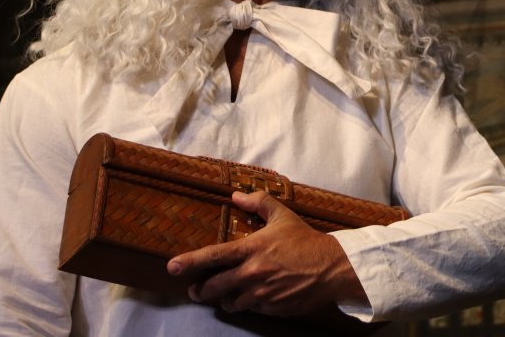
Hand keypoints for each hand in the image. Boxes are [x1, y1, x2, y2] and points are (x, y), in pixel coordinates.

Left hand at [166, 190, 366, 315]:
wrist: (332, 268)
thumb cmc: (306, 240)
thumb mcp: (282, 216)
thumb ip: (258, 202)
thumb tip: (236, 195)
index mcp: (250, 250)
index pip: (212, 256)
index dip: (189, 262)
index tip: (172, 267)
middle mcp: (252, 274)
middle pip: (214, 287)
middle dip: (201, 290)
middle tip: (196, 290)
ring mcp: (261, 295)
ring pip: (230, 303)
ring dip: (226, 299)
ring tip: (228, 294)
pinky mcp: (272, 309)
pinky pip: (252, 310)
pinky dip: (249, 304)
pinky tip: (256, 296)